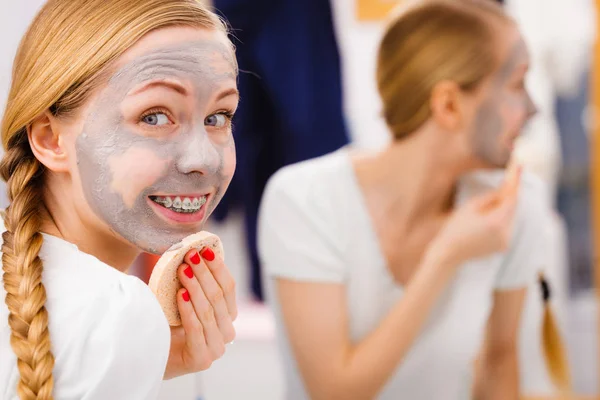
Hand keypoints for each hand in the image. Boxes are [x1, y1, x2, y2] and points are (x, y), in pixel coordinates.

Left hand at [164, 248, 237, 378]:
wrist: (151, 357)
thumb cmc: (167, 324)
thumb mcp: (184, 300)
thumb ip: (194, 283)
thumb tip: (193, 251)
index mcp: (227, 315)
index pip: (229, 287)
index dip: (218, 267)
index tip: (205, 249)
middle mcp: (227, 332)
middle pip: (219, 297)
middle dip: (204, 273)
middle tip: (190, 256)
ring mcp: (217, 348)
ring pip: (209, 311)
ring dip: (196, 287)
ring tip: (183, 270)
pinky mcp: (202, 359)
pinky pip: (196, 329)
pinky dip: (189, 310)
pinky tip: (180, 295)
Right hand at [429, 164, 521, 266]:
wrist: (450, 253)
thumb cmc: (455, 228)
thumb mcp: (470, 207)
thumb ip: (491, 197)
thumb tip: (505, 190)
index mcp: (496, 222)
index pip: (512, 198)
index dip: (516, 183)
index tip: (520, 168)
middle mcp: (505, 233)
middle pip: (513, 208)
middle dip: (508, 196)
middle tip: (504, 184)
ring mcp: (506, 241)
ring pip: (511, 217)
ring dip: (504, 209)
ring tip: (484, 211)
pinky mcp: (504, 246)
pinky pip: (507, 227)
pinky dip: (501, 220)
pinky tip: (485, 221)